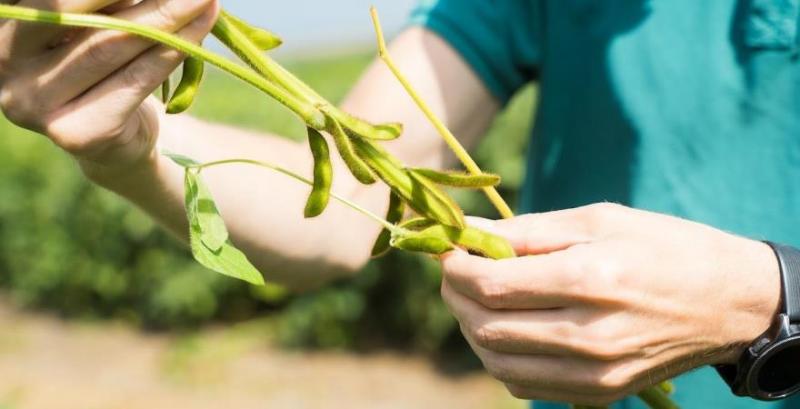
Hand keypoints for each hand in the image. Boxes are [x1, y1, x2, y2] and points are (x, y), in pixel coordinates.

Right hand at [0, 0, 217, 171]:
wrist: (112, 142)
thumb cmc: (100, 70)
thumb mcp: (92, 26)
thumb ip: (105, 5)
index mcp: (4, 25)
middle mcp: (6, 64)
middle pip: (87, 17)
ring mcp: (34, 104)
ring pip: (113, 47)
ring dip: (168, 20)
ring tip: (204, 0)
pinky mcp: (76, 133)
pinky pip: (134, 81)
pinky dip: (172, 53)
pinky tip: (198, 34)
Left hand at [441, 203, 780, 404]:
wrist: (728, 303)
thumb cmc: (664, 247)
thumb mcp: (599, 220)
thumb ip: (528, 231)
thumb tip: (470, 233)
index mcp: (590, 279)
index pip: (491, 285)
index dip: (455, 266)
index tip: (449, 249)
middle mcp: (589, 334)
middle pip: (485, 326)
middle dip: (455, 295)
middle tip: (455, 270)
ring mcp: (594, 372)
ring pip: (496, 361)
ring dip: (471, 327)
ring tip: (476, 297)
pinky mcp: (598, 393)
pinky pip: (522, 384)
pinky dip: (499, 357)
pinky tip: (506, 327)